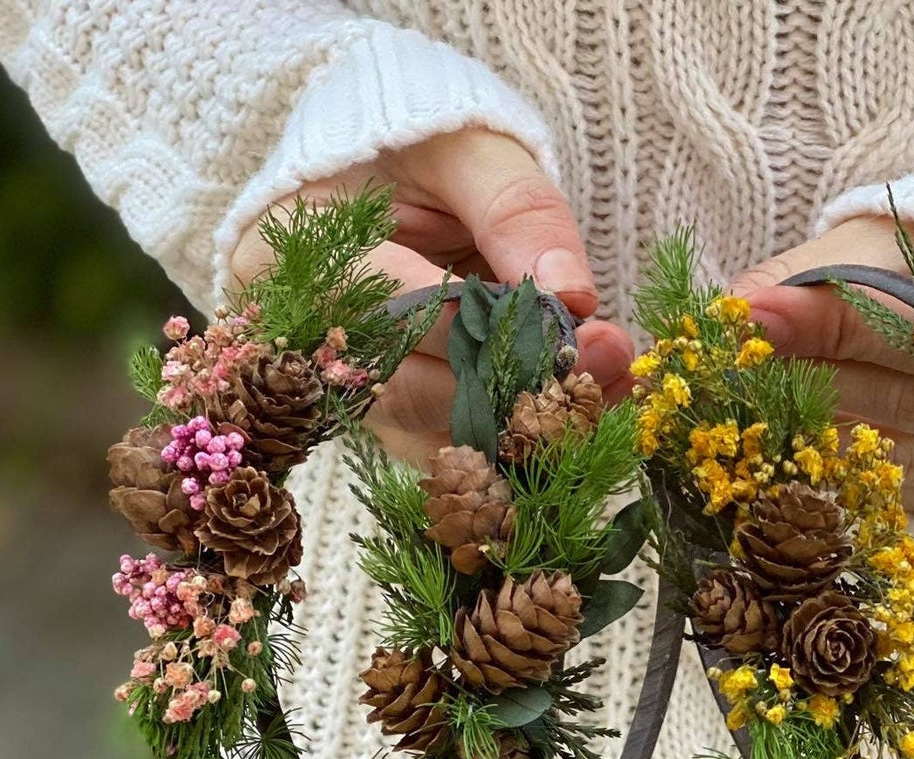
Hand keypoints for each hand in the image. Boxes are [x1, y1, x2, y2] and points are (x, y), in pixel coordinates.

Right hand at [229, 128, 633, 464]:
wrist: (395, 178)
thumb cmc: (421, 152)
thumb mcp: (468, 150)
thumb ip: (516, 211)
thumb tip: (572, 295)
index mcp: (305, 257)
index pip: (399, 315)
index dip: (492, 330)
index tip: (579, 325)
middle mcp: (311, 338)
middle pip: (412, 390)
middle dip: (519, 384)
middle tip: (606, 360)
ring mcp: (349, 390)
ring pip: (436, 434)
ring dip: (533, 421)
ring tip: (608, 384)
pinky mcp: (393, 420)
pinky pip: (455, 453)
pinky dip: (523, 439)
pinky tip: (585, 409)